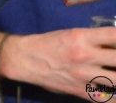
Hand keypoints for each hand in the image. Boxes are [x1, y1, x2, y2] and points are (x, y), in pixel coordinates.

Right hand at [1, 28, 115, 98]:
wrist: (24, 59)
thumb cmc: (48, 43)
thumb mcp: (70, 34)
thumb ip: (93, 40)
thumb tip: (114, 45)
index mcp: (81, 37)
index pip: (114, 35)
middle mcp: (85, 55)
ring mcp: (84, 75)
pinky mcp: (80, 90)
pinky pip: (106, 98)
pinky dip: (114, 97)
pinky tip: (115, 92)